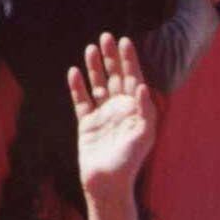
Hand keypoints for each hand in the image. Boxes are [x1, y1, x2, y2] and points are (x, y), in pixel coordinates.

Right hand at [68, 34, 158, 200]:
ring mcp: (103, 115)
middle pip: (115, 77)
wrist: (107, 182)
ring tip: (90, 48)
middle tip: (106, 37)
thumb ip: (146, 110)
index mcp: (136, 110)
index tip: (125, 41)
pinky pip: (81, 100)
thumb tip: (144, 86)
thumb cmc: (129, 161)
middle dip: (111, 58)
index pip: (134, 79)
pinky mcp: (87, 123)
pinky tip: (74, 71)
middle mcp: (120, 110)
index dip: (130, 60)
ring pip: (98, 85)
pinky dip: (77, 86)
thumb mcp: (144, 136)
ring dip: (94, 67)